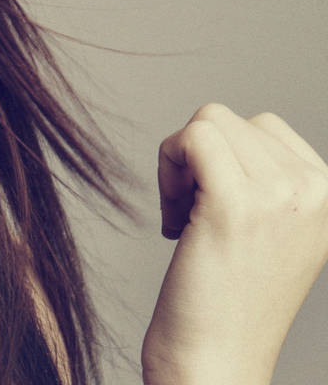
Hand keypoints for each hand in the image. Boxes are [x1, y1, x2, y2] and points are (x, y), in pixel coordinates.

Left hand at [141, 104, 327, 384]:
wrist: (218, 363)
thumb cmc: (229, 298)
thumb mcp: (273, 229)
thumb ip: (268, 179)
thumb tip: (225, 127)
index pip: (262, 125)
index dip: (222, 156)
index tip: (212, 207)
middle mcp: (315, 191)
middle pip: (229, 119)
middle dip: (196, 159)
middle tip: (190, 215)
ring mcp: (280, 196)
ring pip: (206, 122)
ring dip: (178, 164)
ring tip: (182, 217)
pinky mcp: (235, 204)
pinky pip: (192, 137)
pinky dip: (167, 167)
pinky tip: (172, 220)